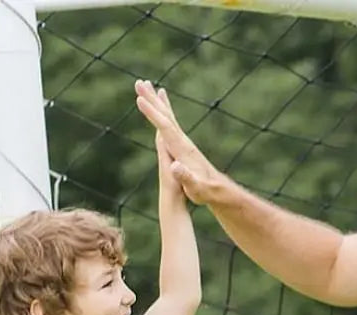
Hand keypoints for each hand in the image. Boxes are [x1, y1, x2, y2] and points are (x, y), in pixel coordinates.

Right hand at [135, 79, 220, 204]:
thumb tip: (175, 166)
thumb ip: (185, 177)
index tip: (139, 99)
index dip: (152, 113)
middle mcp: (183, 140)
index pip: (164, 126)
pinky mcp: (183, 144)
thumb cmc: (205, 190)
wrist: (217, 189)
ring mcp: (183, 141)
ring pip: (168, 116)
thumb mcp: (195, 187)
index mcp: (182, 148)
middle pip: (165, 115)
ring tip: (147, 86)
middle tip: (139, 82)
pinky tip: (162, 107)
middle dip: (151, 99)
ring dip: (156, 101)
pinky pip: (171, 123)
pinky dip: (164, 112)